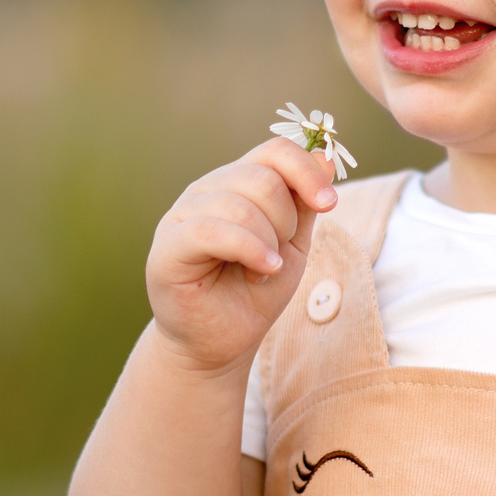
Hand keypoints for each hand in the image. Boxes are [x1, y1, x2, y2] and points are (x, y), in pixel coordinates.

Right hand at [146, 138, 339, 370]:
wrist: (219, 344)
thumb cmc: (253, 292)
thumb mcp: (293, 244)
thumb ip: (305, 202)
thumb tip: (324, 156)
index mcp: (237, 182)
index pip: (275, 151)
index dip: (308, 172)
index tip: (328, 204)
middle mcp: (207, 189)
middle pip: (263, 178)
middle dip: (286, 222)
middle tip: (279, 256)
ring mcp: (182, 214)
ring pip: (240, 205)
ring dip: (268, 244)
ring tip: (264, 272)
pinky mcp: (168, 246)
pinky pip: (212, 231)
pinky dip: (249, 250)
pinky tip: (261, 272)